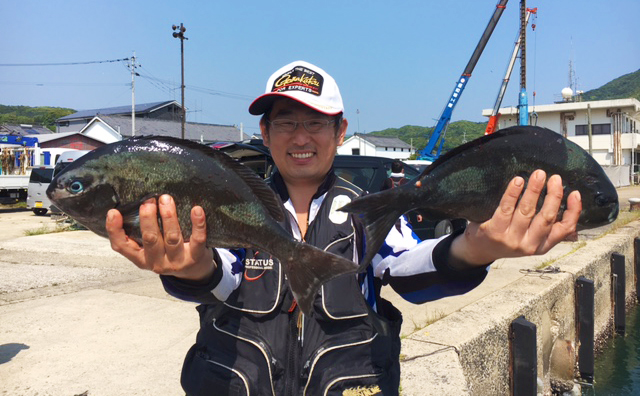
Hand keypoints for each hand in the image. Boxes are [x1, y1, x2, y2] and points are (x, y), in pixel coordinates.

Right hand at [105, 194, 214, 280]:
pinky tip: (197, 210)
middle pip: (150, 239)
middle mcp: (157, 262)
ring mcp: (177, 261)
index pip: (122, 246)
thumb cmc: (169, 253)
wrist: (195, 273)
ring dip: (169, 217)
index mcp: (142, 258)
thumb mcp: (151, 249)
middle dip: (148, 219)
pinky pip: (197, 239)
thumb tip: (134, 204)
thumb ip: (141, 233)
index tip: (113, 212)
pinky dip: (197, 223)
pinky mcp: (196, 257)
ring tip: (166, 199)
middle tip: (148, 201)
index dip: (115, 230)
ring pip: (172, 237)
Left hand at [450, 169, 581, 266]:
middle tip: (555, 178)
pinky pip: (506, 208)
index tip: (575, 193)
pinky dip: (513, 193)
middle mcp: (528, 245)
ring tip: (539, 175)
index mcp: (541, 245)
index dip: (573, 211)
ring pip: (527, 211)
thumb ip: (544, 226)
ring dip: (534, 190)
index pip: (564, 229)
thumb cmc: (506, 237)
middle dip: (553, 195)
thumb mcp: (529, 238)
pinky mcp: (494, 232)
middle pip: (546, 217)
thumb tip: (563, 200)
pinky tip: (518, 181)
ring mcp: (510, 239)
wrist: (479, 250)